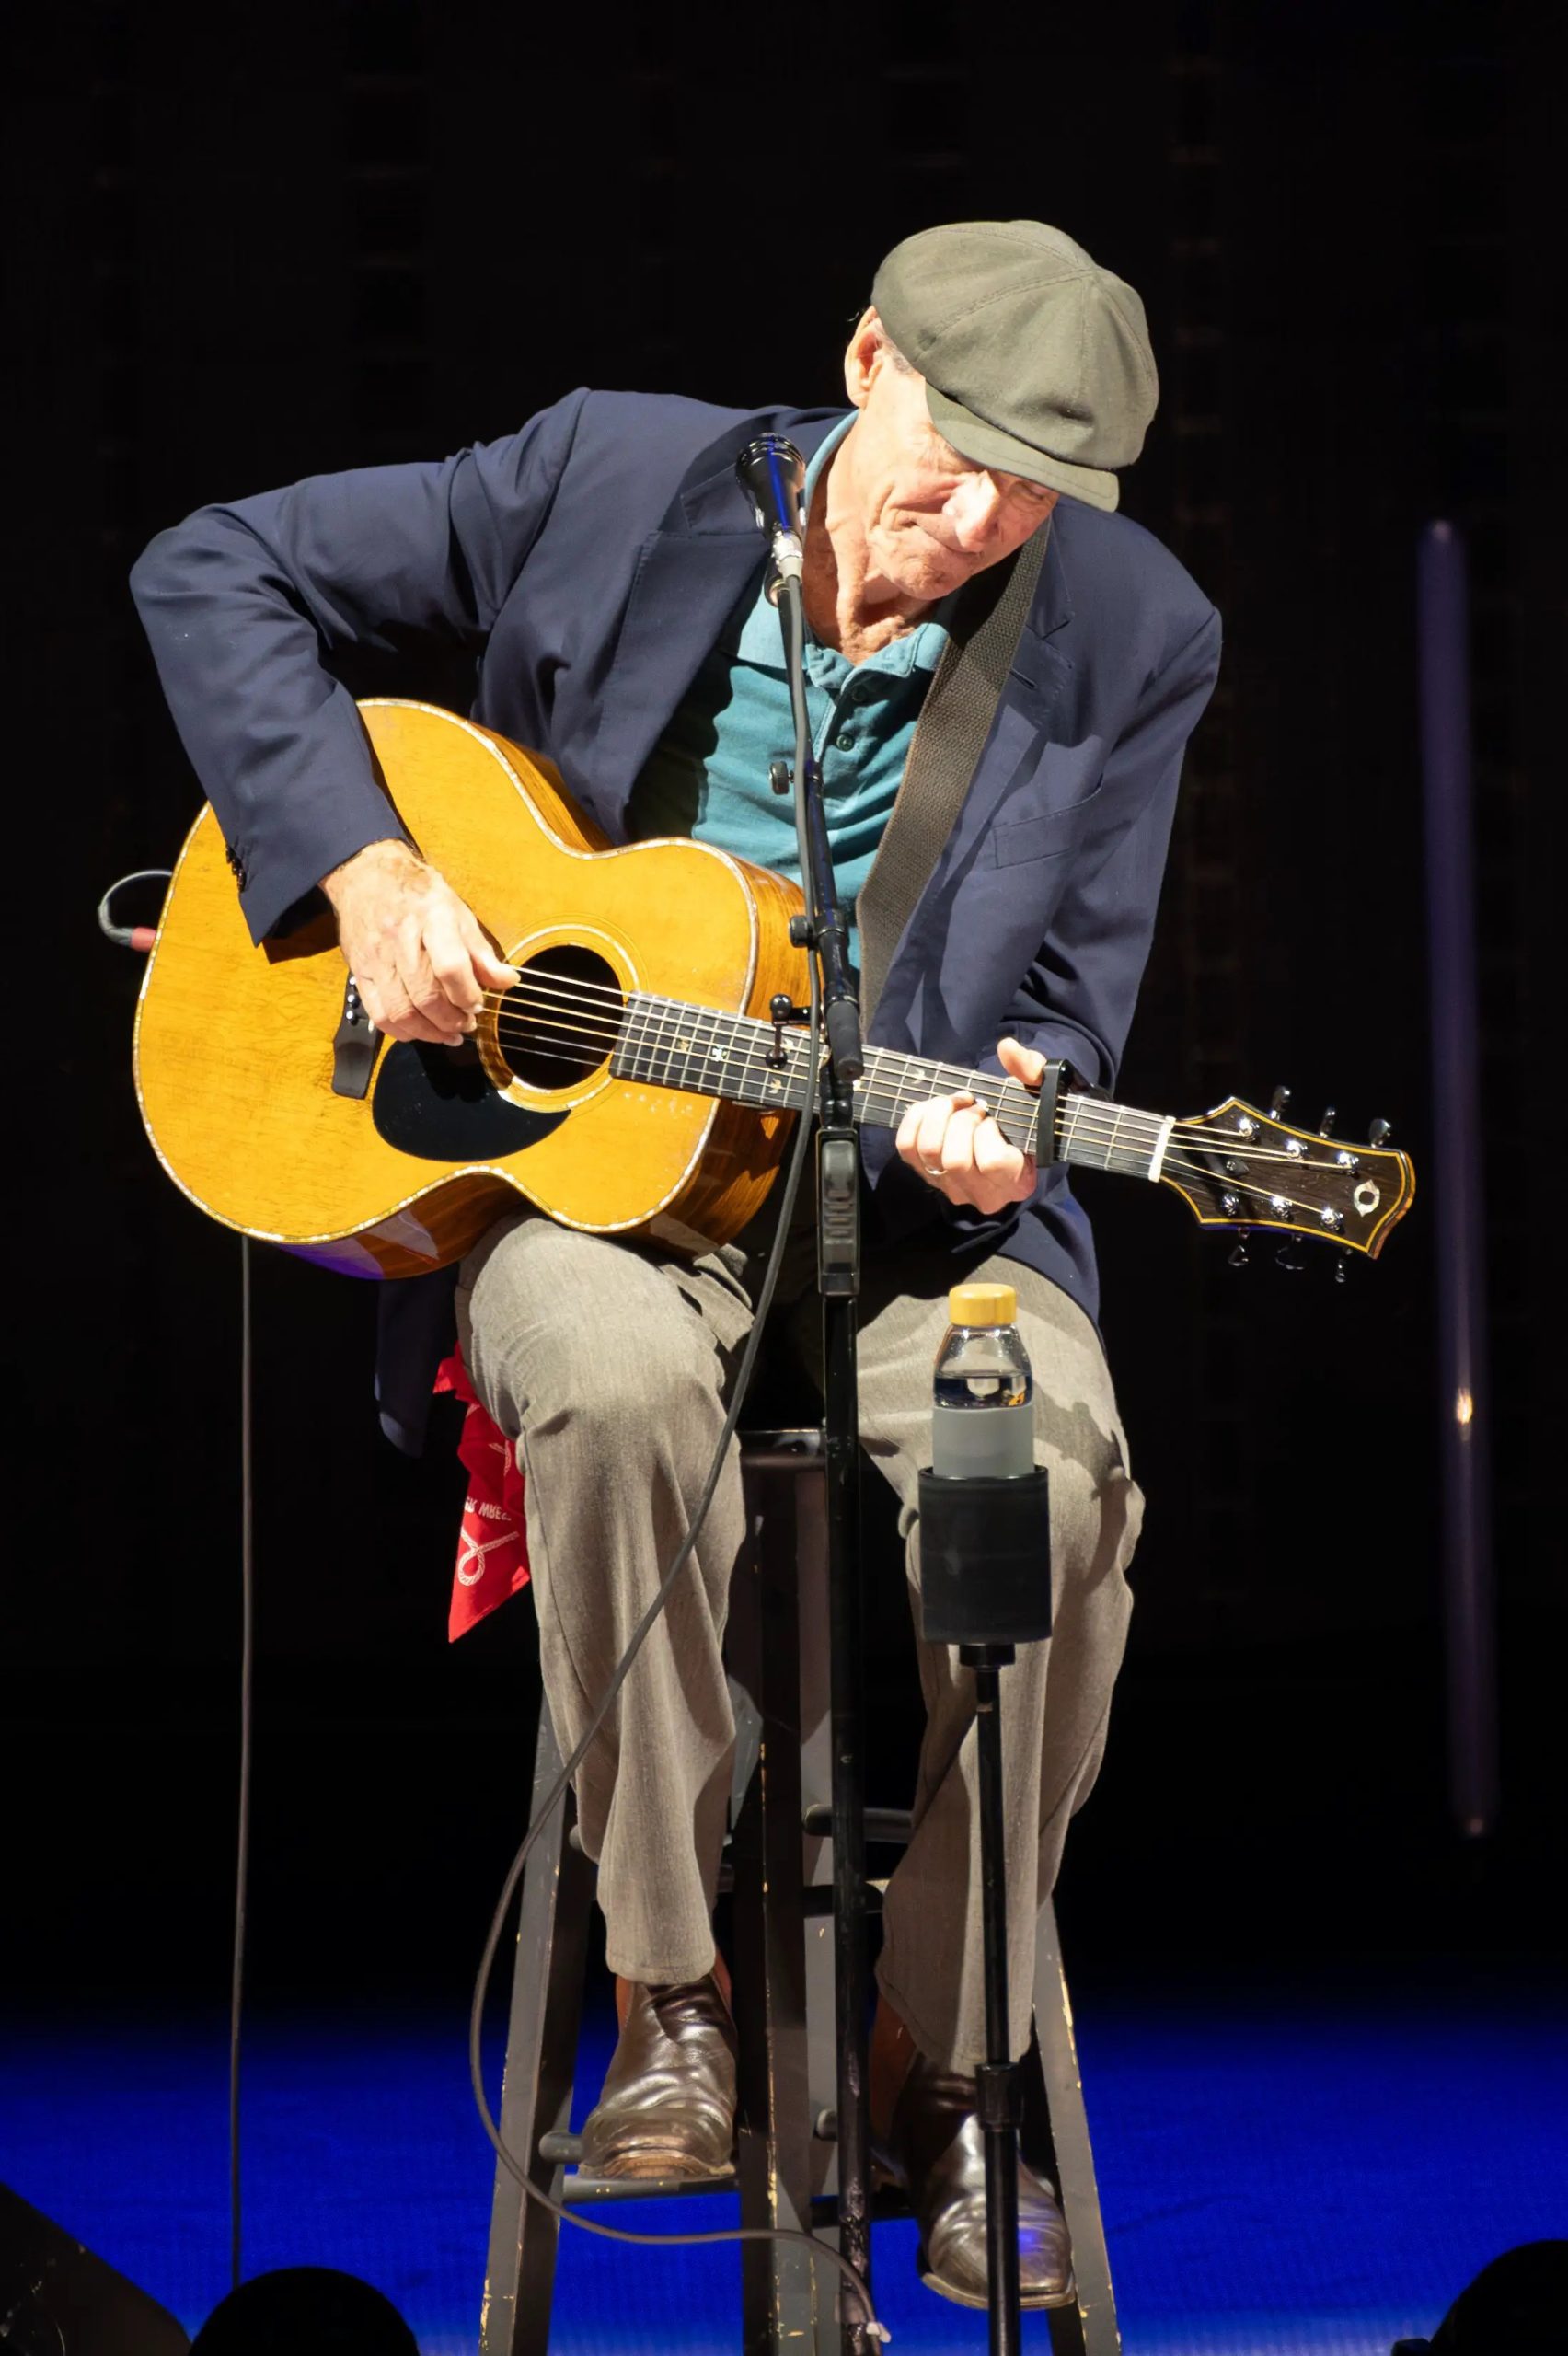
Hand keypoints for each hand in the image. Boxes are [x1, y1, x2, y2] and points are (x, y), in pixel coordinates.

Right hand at [321, 838, 518, 1045]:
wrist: (367, 876)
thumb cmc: (418, 895)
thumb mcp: (458, 912)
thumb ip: (481, 951)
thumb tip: (507, 981)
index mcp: (432, 919)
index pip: (450, 967)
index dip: (467, 994)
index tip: (478, 1004)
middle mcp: (401, 940)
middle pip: (426, 996)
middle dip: (452, 1020)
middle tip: (466, 1024)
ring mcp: (377, 959)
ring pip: (402, 1012)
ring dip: (430, 1032)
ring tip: (448, 1033)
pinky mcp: (360, 972)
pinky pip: (379, 1014)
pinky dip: (402, 1032)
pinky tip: (420, 1031)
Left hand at [895, 1036, 1044, 1213]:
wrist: (1007, 1138)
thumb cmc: (1025, 1118)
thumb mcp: (1038, 1091)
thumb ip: (1030, 1069)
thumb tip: (1007, 1048)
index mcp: (1017, 1180)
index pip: (993, 1163)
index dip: (987, 1131)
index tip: (993, 1117)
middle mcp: (984, 1194)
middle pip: (955, 1160)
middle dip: (960, 1121)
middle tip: (973, 1106)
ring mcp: (952, 1188)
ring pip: (929, 1152)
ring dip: (938, 1117)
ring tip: (954, 1104)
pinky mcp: (927, 1176)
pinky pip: (906, 1148)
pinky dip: (915, 1120)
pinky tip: (934, 1110)